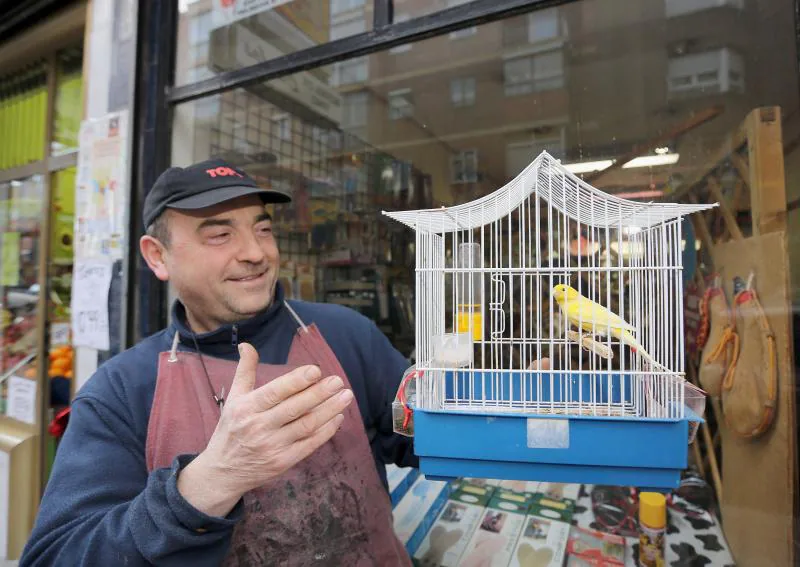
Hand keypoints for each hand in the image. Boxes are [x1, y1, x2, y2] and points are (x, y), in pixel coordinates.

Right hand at [177, 342, 353, 516]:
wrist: (223, 472)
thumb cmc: (231, 429)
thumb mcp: (234, 398)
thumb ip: (245, 370)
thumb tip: (247, 345)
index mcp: (247, 408)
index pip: (275, 392)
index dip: (296, 381)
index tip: (316, 370)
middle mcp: (259, 427)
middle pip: (295, 408)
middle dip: (319, 394)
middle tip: (338, 381)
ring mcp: (272, 446)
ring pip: (306, 426)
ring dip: (329, 410)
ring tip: (346, 396)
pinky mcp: (283, 462)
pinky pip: (310, 444)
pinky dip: (326, 431)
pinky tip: (338, 417)